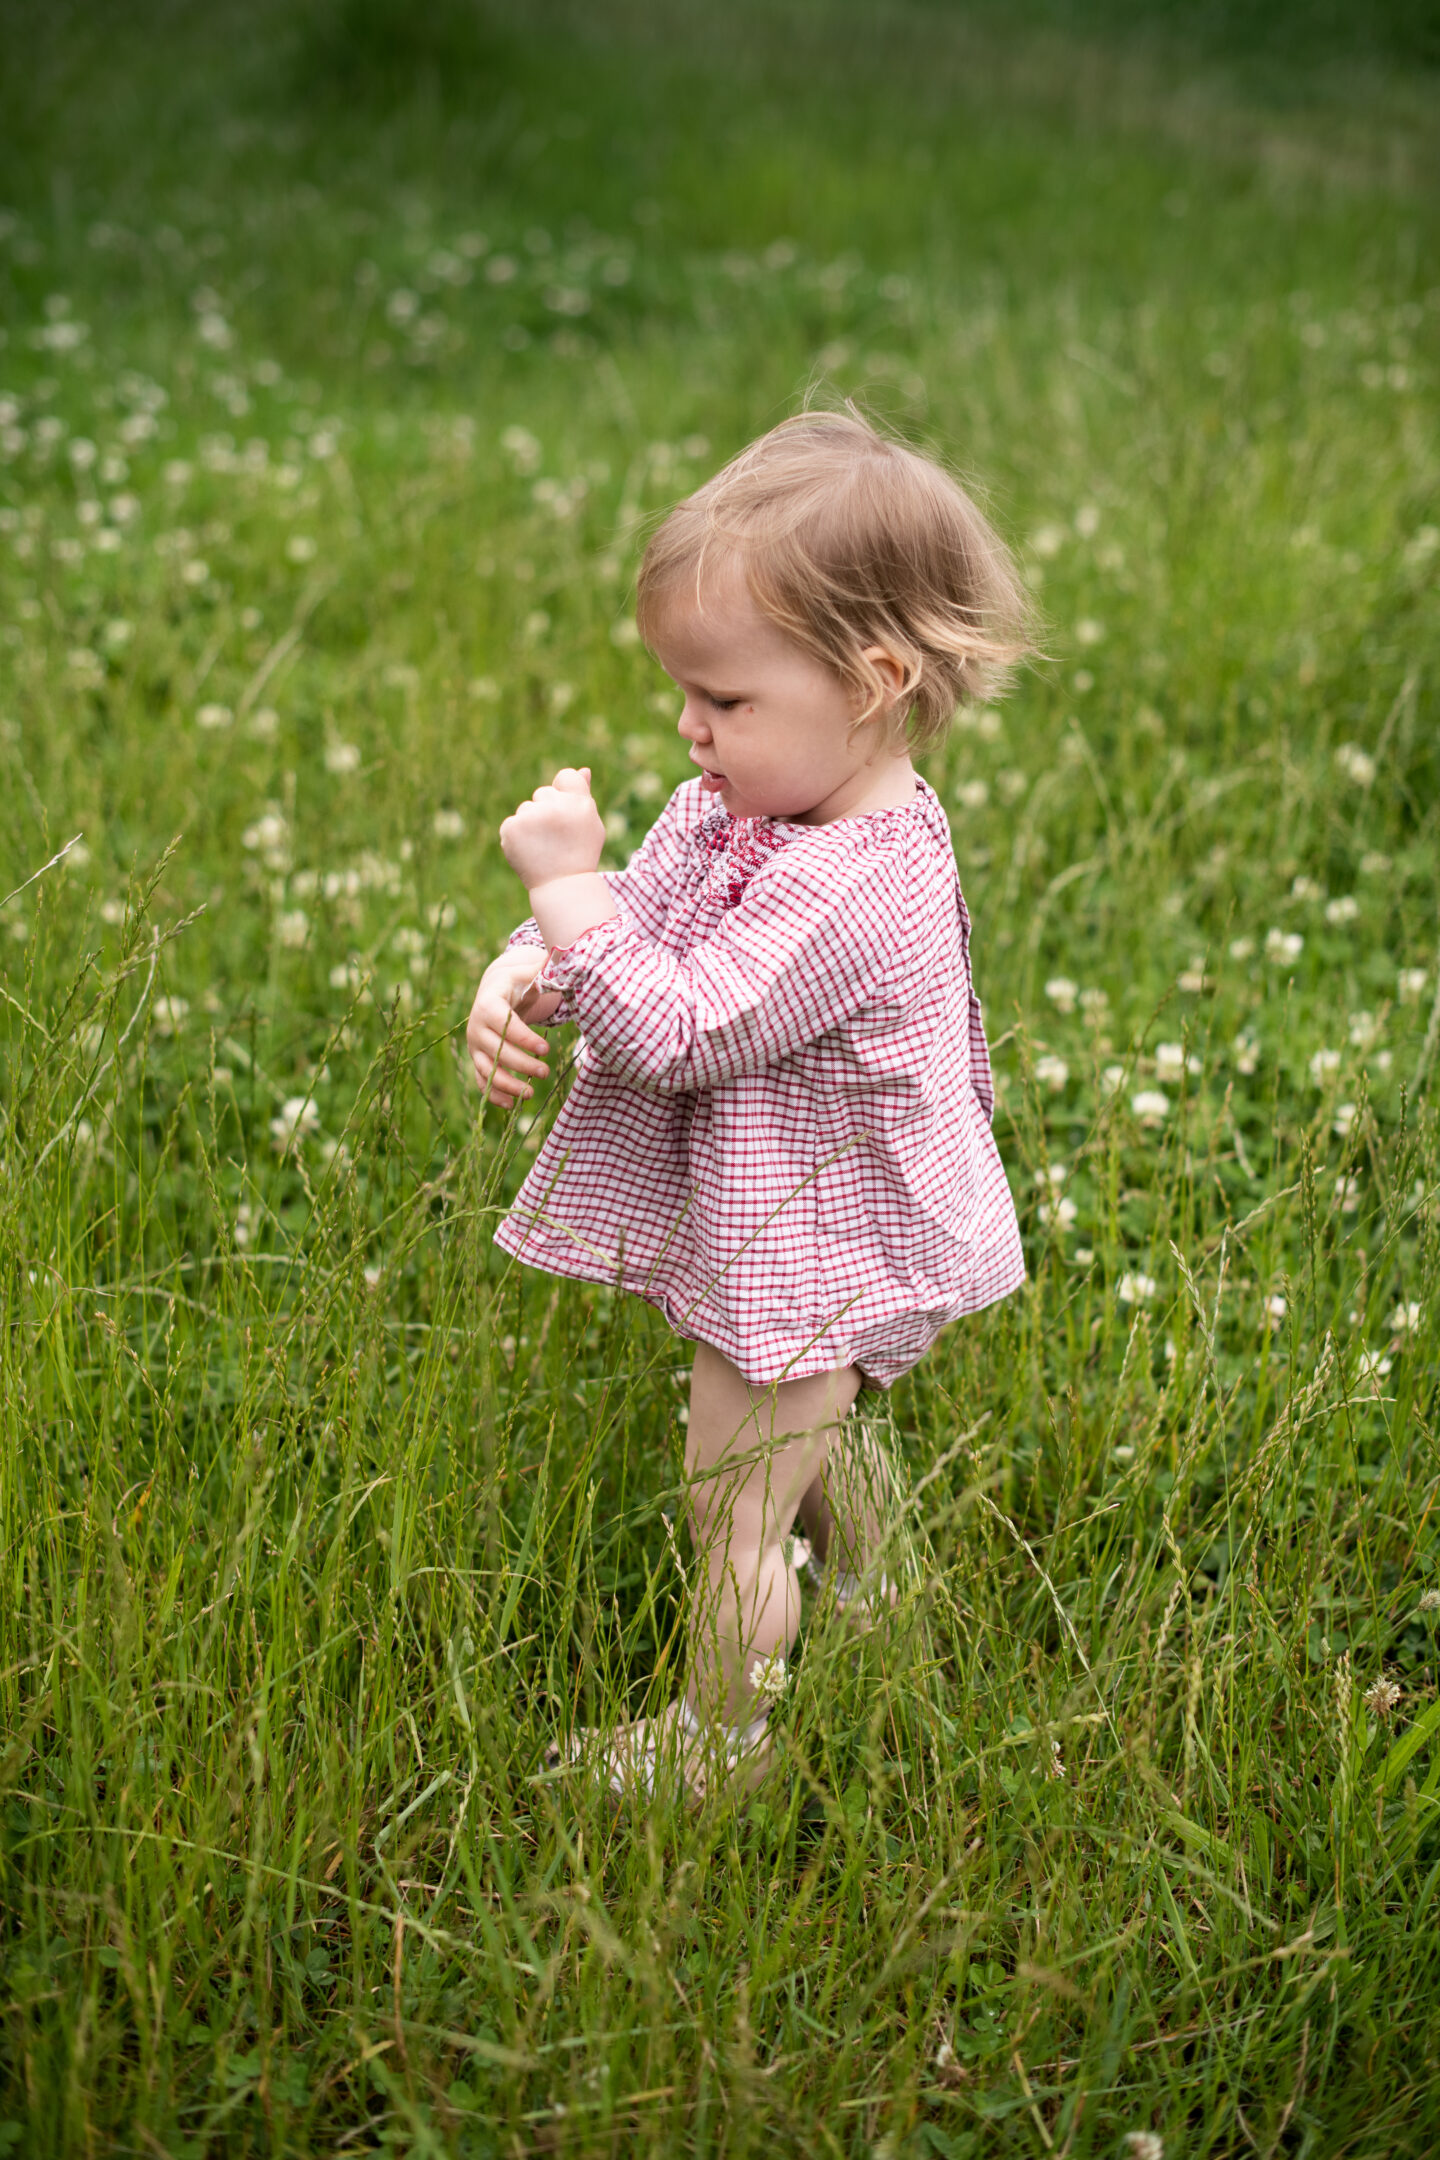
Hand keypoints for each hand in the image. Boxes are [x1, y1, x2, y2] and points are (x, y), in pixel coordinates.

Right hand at [466, 948, 556, 1106]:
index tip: (546, 1048)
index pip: (503, 1023)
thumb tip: (569, 959)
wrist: (498, 987)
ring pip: (487, 1069)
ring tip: (530, 1095)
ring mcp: (476, 1045)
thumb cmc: (520, 979)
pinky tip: (510, 1106)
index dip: (523, 1038)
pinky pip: (482, 1081)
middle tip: (545, 1072)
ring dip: (507, 1085)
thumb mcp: (531, 970)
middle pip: (496, 1050)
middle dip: (521, 1064)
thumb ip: (547, 968)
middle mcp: (476, 1025)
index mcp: (489, 1002)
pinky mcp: (478, 1058)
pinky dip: (493, 1095)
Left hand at [499, 767, 604, 892]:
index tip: (567, 815)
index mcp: (579, 803)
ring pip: (526, 808)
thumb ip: (584, 794)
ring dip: (531, 823)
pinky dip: (517, 836)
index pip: (566, 777)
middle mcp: (555, 807)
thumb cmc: (580, 854)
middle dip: (547, 810)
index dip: (565, 794)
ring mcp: (531, 817)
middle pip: (543, 792)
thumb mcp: (590, 824)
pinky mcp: (511, 828)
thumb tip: (582, 769)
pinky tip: (530, 851)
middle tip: (556, 837)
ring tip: (543, 847)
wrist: (561, 887)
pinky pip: (512, 823)